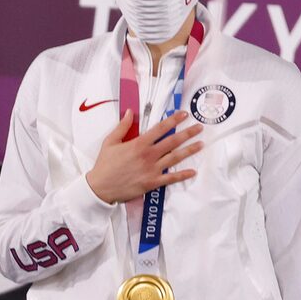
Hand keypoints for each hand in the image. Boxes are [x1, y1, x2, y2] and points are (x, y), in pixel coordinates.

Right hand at [86, 110, 203, 204]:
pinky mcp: (152, 183)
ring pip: (175, 158)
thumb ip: (122, 126)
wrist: (100, 188)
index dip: (174, 120)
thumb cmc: (104, 164)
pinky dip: (182, 175)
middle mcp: (148, 155)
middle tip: (199, 127)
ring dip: (189, 150)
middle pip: (173, 141)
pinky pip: (170, 178)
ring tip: (201, 144)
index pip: (161, 128)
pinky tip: (193, 171)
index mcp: (139, 144)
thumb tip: (129, 111)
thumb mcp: (110, 142)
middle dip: (188, 133)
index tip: (184, 114)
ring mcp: (151, 170)